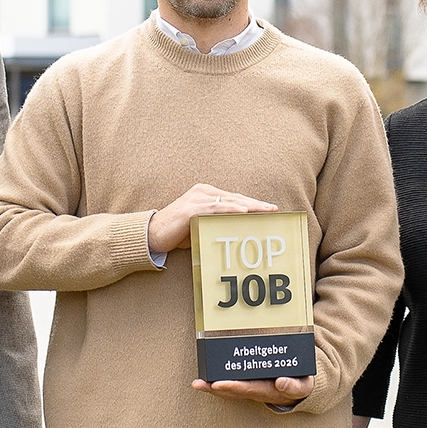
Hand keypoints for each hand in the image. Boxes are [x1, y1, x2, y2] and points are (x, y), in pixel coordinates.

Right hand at [147, 184, 276, 255]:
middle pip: (236, 197)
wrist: (152, 235)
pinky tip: (244, 211)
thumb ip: (215, 223)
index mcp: (206, 194)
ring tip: (266, 210)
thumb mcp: (200, 226)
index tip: (268, 210)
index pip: (234, 198)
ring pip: (230, 201)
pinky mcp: (192, 208)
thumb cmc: (176, 233)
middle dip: (256, 204)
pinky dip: (231, 209)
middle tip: (274, 209)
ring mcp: (198, 198)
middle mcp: (203, 192)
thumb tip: (234, 231)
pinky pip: (216, 208)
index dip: (252, 204)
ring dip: (250, 206)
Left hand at [190, 375, 313, 405]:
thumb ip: (295, 386)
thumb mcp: (303, 386)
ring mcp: (251, 388)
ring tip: (196, 383)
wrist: (302, 389)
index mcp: (268, 390)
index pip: (248, 388)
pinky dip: (217, 382)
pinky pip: (231, 384)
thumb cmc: (300, 384)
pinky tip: (205, 378)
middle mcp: (256, 391)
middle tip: (200, 384)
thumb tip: (281, 383)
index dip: (233, 387)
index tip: (218, 384)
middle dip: (216, 388)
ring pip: (229, 390)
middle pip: (233, 391)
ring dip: (212, 387)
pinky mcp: (249, 383)